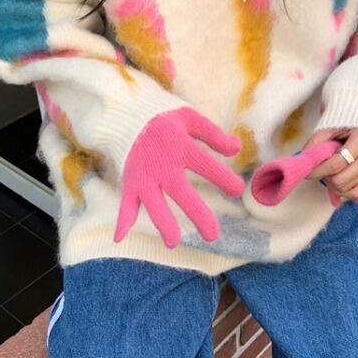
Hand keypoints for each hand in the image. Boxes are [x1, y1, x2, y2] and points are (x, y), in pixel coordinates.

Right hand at [115, 106, 244, 247]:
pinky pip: (125, 202)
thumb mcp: (191, 119)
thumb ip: (214, 134)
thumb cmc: (165, 120)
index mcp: (180, 147)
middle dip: (197, 214)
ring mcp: (144, 176)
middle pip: (181, 192)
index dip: (223, 178)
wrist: (128, 115)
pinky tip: (120, 237)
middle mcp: (161, 165)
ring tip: (173, 242)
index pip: (205, 165)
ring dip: (162, 222)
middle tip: (212, 234)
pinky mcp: (130, 182)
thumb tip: (237, 147)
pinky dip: (122, 218)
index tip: (237, 189)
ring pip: (153, 203)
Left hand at [303, 127, 357, 205]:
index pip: (336, 164)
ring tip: (329, 171)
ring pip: (346, 189)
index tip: (306, 171)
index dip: (317, 170)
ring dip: (332, 185)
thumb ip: (316, 141)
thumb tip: (303, 159)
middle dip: (324, 177)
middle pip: (341, 180)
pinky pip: (356, 193)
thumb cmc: (353, 122)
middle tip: (319, 169)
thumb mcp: (333, 126)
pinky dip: (342, 190)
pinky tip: (337, 180)